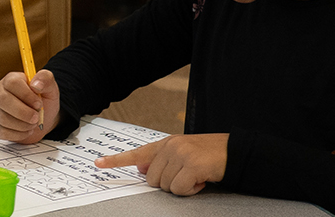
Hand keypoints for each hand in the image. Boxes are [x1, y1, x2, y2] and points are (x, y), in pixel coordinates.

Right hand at [0, 70, 58, 142]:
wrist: (40, 119)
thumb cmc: (42, 102)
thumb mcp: (50, 88)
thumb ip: (45, 79)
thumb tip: (36, 84)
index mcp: (11, 79)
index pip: (12, 83)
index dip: (26, 95)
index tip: (38, 104)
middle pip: (3, 100)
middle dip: (23, 112)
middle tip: (36, 118)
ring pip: (2, 118)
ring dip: (22, 125)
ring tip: (32, 124)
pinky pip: (0, 131)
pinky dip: (17, 134)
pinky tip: (24, 130)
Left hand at [95, 133, 227, 195]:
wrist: (236, 152)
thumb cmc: (209, 155)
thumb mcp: (183, 154)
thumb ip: (161, 161)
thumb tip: (141, 169)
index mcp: (166, 144)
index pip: (137, 153)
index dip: (116, 160)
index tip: (98, 163)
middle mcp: (171, 146)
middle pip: (152, 179)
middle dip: (168, 183)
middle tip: (186, 176)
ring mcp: (181, 154)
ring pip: (165, 186)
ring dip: (181, 187)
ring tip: (195, 176)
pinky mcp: (192, 165)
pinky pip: (179, 189)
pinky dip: (190, 190)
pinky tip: (201, 180)